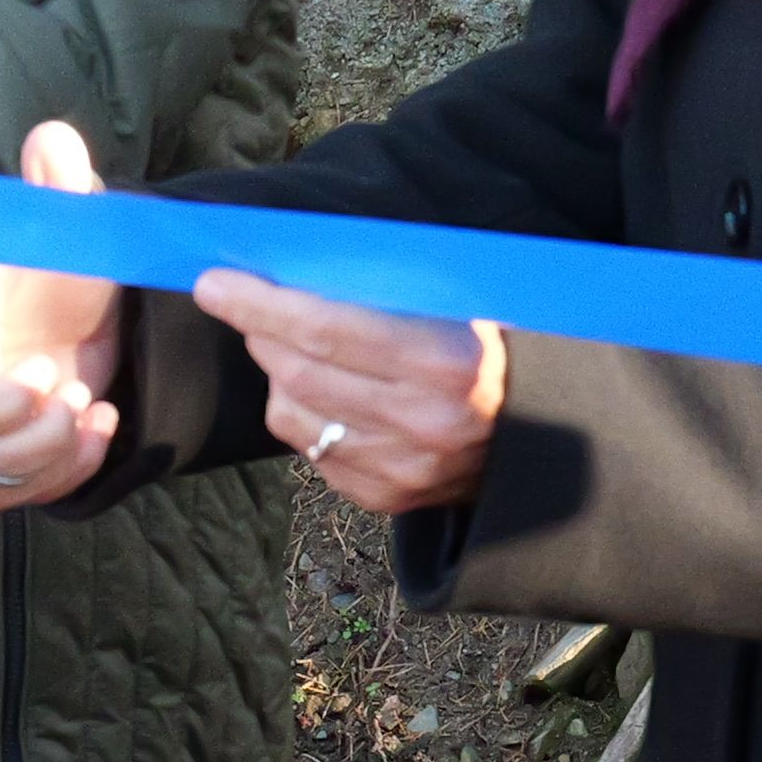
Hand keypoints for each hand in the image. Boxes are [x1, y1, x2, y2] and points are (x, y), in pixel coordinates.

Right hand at [0, 118, 123, 514]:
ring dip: (51, 457)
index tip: (42, 374)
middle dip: (29, 434)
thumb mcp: (66, 235)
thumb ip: (55, 193)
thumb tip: (53, 141)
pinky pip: (21, 497)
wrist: (85, 318)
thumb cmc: (58, 278)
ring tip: (92, 411)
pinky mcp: (11, 470)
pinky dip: (66, 473)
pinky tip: (102, 429)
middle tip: (76, 396)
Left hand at [197, 269, 505, 517]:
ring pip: (292, 416)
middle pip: (298, 372)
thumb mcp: (461, 305)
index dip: (260, 305)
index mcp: (443, 363)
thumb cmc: (492, 351)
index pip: (324, 329)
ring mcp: (400, 470)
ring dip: (279, 375)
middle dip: (259, 333)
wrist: (546, 438)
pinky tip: (327, 395)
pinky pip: (310, 452)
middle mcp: (420, 423)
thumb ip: (390, 289)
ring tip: (296, 350)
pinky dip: (303, 417)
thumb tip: (298, 263)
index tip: (214, 284)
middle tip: (248, 306)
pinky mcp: (384, 498)